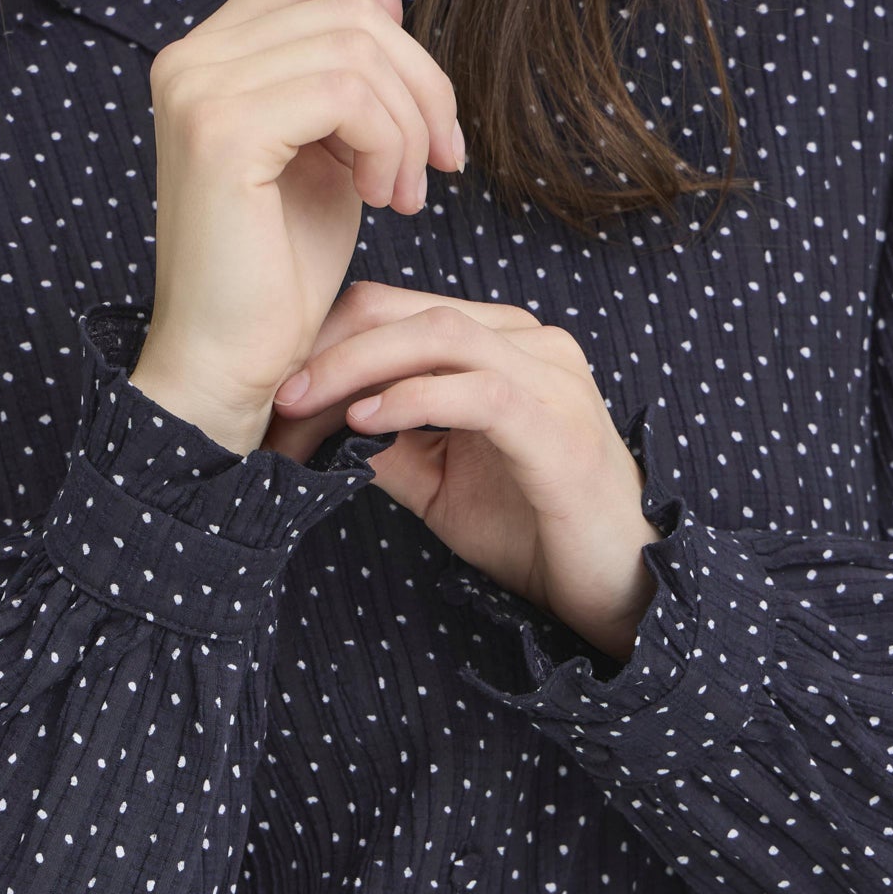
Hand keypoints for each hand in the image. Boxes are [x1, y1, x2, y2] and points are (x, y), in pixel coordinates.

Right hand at [129, 0, 476, 454]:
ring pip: (360, 48)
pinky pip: (348, 95)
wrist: (230, 367)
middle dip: (424, 84)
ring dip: (410, 127)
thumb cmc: (279, 282)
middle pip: (355, 9)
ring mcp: (201, 87)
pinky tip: (383, 200)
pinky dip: (388, 145)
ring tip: (407, 198)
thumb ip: (350, 78)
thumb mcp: (332, 161)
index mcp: (213, 56)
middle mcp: (194, 57)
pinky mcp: (222, 130)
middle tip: (444, 166)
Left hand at [263, 280, 662, 660]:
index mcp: (502, 345)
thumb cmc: (532, 531)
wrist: (614, 582)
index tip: (280, 388)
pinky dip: (413, 399)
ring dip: (360, 365)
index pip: (402, 311)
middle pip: (411, 311)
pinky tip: (365, 422)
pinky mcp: (557, 424)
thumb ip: (387, 445)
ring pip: (440, 336)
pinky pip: (477, 391)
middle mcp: (530, 343)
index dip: (332, 340)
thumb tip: (316, 428)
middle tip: (278, 392)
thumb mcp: (438, 483)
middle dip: (333, 346)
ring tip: (306, 403)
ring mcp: (550, 376)